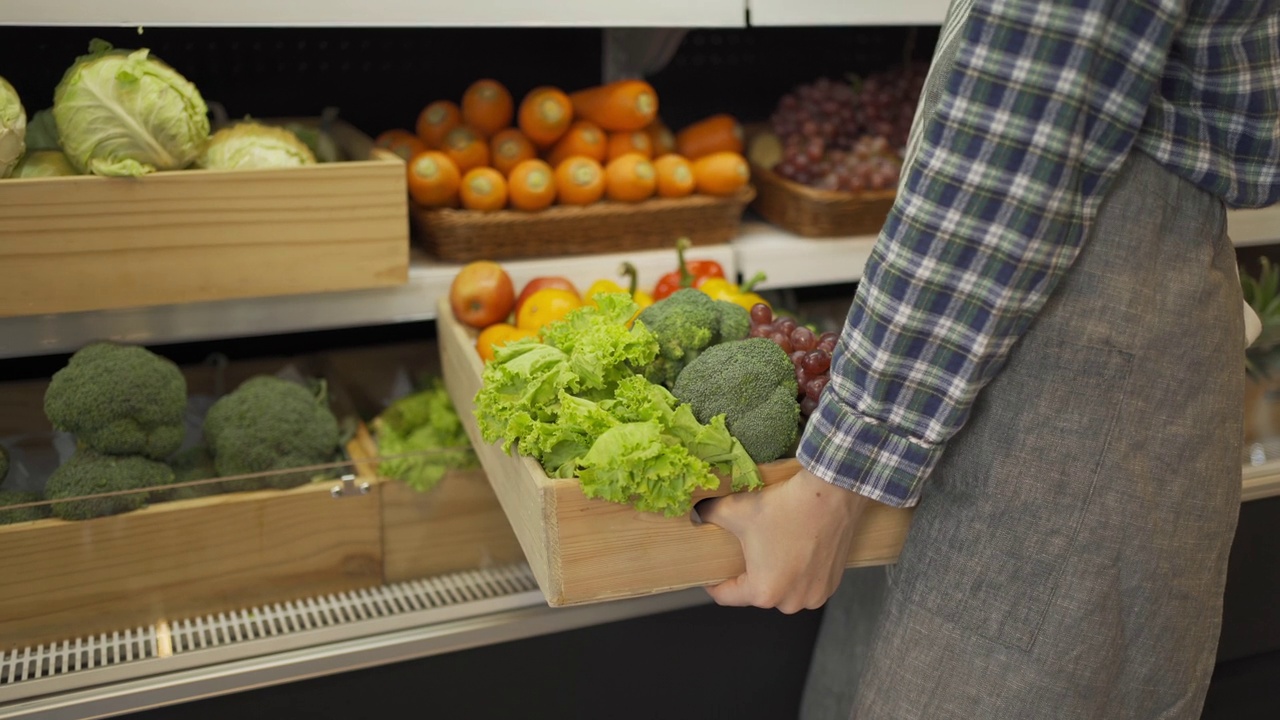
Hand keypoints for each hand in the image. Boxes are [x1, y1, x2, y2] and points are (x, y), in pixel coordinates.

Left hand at [698, 467, 868, 613]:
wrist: (832, 494)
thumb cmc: (785, 506)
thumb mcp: (735, 509)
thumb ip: (708, 514)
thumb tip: (696, 515)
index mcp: (764, 592)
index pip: (726, 596)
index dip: (713, 581)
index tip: (710, 571)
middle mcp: (791, 602)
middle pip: (756, 592)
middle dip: (749, 574)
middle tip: (746, 550)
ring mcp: (814, 596)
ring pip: (782, 589)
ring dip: (775, 574)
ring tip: (773, 548)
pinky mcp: (832, 585)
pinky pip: (804, 584)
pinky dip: (798, 572)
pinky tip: (795, 549)